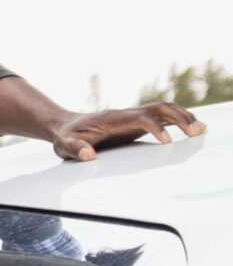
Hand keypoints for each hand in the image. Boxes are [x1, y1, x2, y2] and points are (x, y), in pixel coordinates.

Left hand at [47, 102, 204, 162]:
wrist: (65, 126)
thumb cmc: (66, 137)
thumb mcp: (64, 145)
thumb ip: (74, 150)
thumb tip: (88, 156)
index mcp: (112, 119)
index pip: (139, 118)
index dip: (154, 128)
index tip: (167, 142)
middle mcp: (126, 114)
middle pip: (158, 108)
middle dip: (178, 118)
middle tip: (196, 131)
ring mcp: (133, 117)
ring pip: (163, 110)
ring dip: (183, 117)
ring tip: (200, 129)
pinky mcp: (137, 123)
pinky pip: (161, 117)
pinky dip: (178, 120)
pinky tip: (191, 128)